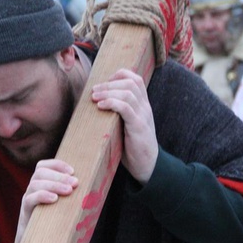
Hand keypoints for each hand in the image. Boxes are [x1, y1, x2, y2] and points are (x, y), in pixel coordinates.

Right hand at [0, 159, 77, 242]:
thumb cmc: (53, 227)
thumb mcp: (62, 209)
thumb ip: (72, 200)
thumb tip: (98, 193)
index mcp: (41, 185)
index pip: (43, 166)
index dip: (57, 164)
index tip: (73, 171)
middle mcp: (32, 190)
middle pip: (40, 172)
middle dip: (59, 175)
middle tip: (75, 183)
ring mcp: (27, 201)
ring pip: (35, 183)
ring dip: (54, 184)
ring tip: (68, 191)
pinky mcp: (24, 214)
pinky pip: (30, 199)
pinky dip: (42, 196)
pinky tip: (54, 200)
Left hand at [91, 68, 157, 182]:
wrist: (148, 166)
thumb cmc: (132, 147)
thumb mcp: (127, 126)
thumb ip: (119, 114)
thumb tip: (96, 104)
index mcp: (143, 105)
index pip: (136, 79)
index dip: (119, 75)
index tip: (104, 83)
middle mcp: (145, 107)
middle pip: (130, 83)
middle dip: (109, 83)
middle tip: (94, 91)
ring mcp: (143, 116)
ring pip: (127, 92)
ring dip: (107, 92)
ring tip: (94, 97)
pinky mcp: (138, 127)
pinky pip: (126, 107)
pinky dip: (111, 103)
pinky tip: (100, 106)